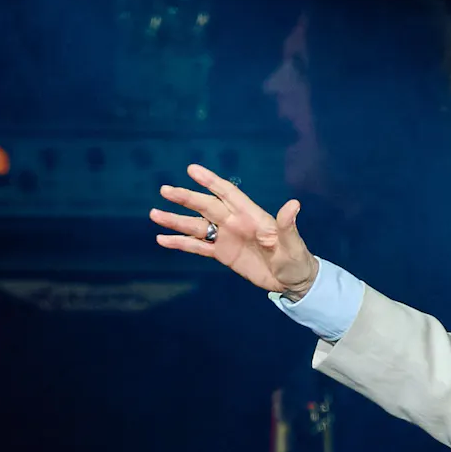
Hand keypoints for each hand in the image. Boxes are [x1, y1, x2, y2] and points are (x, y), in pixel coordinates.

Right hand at [151, 165, 319, 298]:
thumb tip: (293, 205)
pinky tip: (162, 239)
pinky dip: (180, 243)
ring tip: (154, 214)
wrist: (292, 281)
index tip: (192, 169)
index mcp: (251, 215)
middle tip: (165, 190)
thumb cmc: (296, 259)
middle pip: (206, 207)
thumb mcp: (292, 244)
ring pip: (196, 226)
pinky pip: (197, 247)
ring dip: (176, 220)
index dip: (211, 182)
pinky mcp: (222, 254)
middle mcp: (235, 222)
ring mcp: (226, 238)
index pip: (228, 193)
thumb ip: (287, 225)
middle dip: (186, 198)